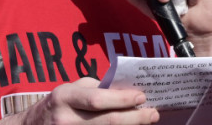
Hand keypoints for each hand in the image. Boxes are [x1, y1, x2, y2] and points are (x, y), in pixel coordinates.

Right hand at [0, 77, 158, 124]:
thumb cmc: (58, 105)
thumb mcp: (70, 90)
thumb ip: (95, 90)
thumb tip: (127, 93)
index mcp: (64, 98)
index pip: (98, 99)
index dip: (123, 99)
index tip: (142, 96)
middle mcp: (66, 120)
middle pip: (109, 122)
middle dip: (136, 118)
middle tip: (153, 113)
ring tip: (146, 122)